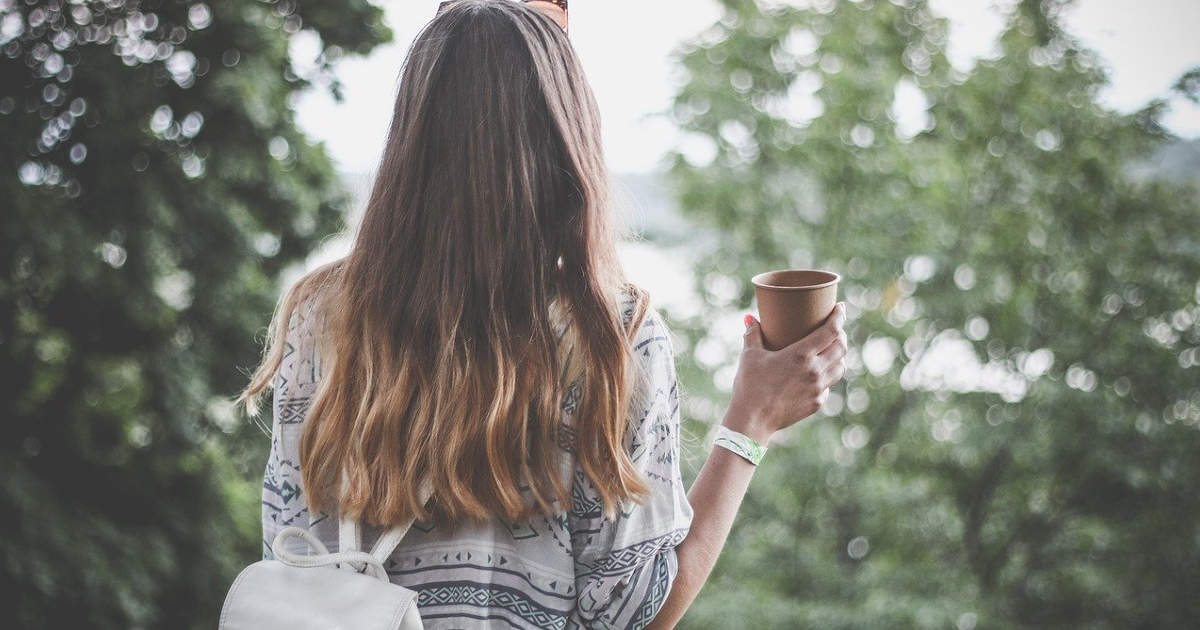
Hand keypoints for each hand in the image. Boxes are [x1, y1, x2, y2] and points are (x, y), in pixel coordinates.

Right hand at [723, 303, 848, 442]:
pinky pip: (828, 385)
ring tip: (831, 348)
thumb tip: (750, 318)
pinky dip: (827, 375)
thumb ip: (752, 334)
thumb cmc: (749, 386)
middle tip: (834, 327)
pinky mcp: (816, 403)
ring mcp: (818, 389)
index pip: (831, 331)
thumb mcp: (749, 356)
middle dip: (841, 334)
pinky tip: (818, 373)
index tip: (840, 308)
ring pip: (840, 367)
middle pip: (841, 347)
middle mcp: (815, 371)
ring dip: (839, 355)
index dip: (839, 317)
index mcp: (801, 355)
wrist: (752, 420)